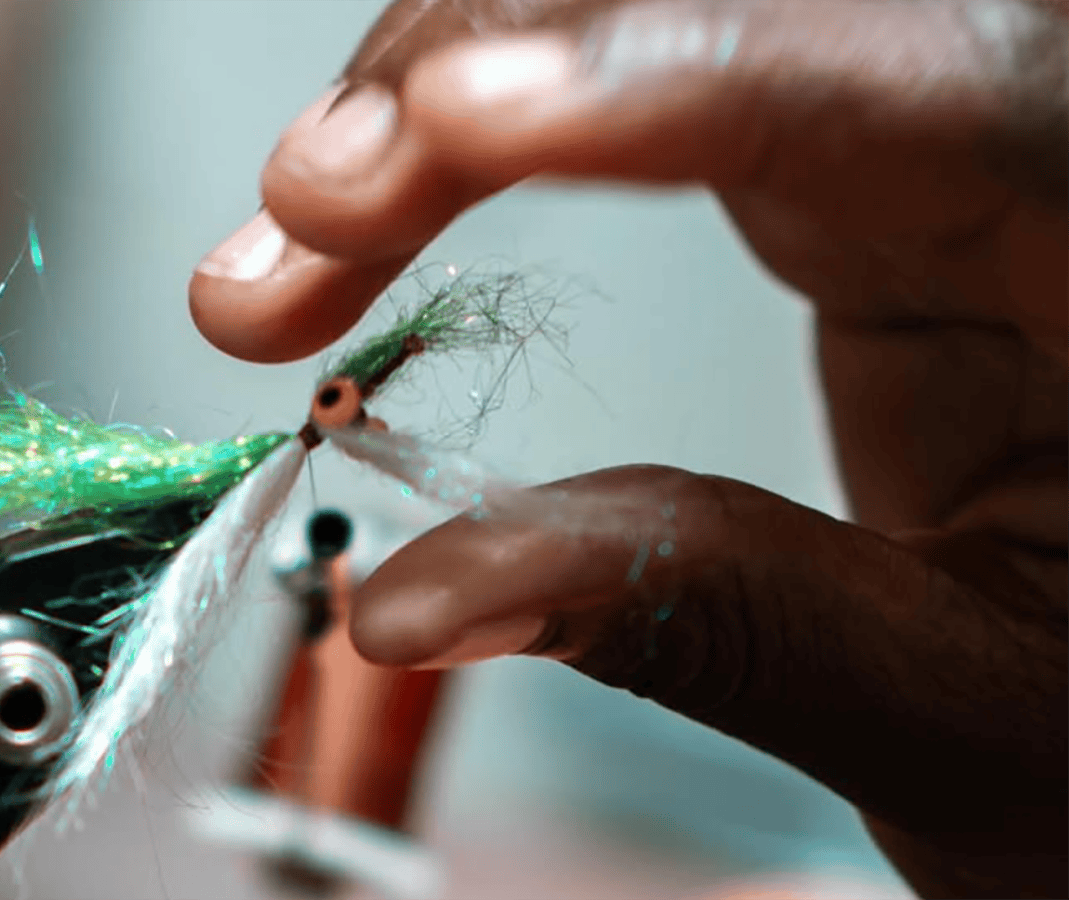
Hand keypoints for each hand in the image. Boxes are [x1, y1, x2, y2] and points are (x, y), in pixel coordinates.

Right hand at [188, 2, 1066, 896]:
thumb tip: (417, 597)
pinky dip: (477, 127)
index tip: (448, 126)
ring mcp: (917, 125)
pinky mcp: (833, 150)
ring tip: (295, 235)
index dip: (665, 79)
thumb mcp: (960, 706)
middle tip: (307, 212)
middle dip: (490, 60)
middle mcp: (1022, 136)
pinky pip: (638, 68)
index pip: (910, 88)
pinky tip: (378, 210)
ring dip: (446, 78)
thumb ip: (706, 619)